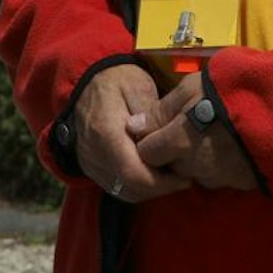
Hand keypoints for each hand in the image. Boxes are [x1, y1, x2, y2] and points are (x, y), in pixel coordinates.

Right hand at [73, 64, 187, 203]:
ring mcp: (89, 161)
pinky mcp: (90, 166)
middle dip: (160, 187)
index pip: (134, 173)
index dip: (162, 182)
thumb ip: (152, 116)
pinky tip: (151, 174)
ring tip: (168, 176)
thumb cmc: (117, 81)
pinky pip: (115, 187)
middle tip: (182, 177)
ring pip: (123, 191)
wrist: (87, 82)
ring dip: (149, 189)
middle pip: (130, 187)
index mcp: (106, 132)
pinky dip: (136, 186)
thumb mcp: (139, 88)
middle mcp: (93, 152)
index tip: (185, 176)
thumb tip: (166, 142)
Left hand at [130, 73, 257, 189]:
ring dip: (198, 157)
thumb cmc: (232, 93)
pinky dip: (220, 163)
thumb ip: (161, 109)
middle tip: (190, 126)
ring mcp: (219, 177)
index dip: (149, 140)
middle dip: (174, 149)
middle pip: (171, 164)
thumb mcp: (192, 88)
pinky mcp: (241, 183)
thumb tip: (133, 126)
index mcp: (179, 143)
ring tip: (213, 133)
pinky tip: (230, 146)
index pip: (147, 153)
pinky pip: (219, 175)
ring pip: (195, 171)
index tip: (158, 128)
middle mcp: (194, 167)